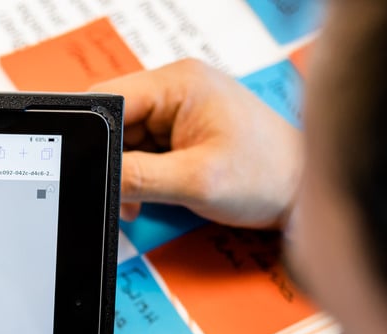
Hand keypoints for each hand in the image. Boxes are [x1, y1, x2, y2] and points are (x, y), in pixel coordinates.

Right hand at [98, 58, 303, 228]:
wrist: (300, 194)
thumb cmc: (266, 176)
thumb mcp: (194, 181)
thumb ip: (137, 178)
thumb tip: (96, 176)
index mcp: (179, 83)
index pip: (109, 99)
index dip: (92, 135)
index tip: (87, 168)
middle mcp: (177, 88)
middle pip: (115, 122)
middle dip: (114, 161)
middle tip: (127, 194)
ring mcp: (180, 109)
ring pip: (126, 141)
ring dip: (129, 173)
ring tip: (151, 197)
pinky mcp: (183, 131)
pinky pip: (144, 151)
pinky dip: (142, 177)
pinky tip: (157, 194)